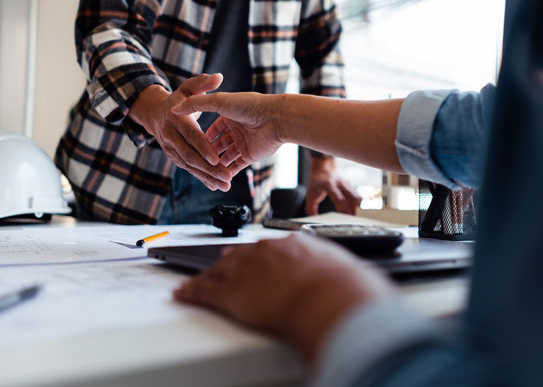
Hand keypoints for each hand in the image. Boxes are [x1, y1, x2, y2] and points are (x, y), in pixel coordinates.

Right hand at [129, 74, 232, 189]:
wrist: (154, 113)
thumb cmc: (178, 99)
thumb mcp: (188, 88)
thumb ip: (202, 84)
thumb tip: (218, 77)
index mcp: (176, 118)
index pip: (192, 135)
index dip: (204, 147)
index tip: (216, 158)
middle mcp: (171, 136)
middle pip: (190, 156)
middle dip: (208, 168)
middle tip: (225, 177)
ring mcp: (171, 149)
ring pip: (190, 166)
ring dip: (207, 176)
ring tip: (224, 185)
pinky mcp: (175, 157)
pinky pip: (189, 169)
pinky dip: (202, 178)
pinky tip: (214, 185)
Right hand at [171, 92, 283, 176]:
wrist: (275, 118)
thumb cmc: (249, 106)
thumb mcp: (219, 101)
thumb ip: (197, 103)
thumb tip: (175, 109)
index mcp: (230, 115)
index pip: (212, 128)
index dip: (201, 136)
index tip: (188, 143)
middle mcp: (237, 129)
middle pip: (218, 144)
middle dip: (207, 153)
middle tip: (193, 161)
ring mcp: (244, 143)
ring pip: (226, 156)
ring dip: (215, 164)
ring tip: (202, 171)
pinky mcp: (250, 155)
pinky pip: (236, 166)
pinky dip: (226, 172)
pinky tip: (215, 177)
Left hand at [173, 233, 392, 361]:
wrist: (328, 297)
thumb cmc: (344, 287)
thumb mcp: (348, 271)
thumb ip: (344, 272)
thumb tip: (361, 282)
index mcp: (293, 244)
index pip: (271, 248)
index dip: (262, 256)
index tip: (261, 259)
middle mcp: (265, 252)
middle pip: (241, 255)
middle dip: (231, 261)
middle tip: (224, 264)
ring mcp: (246, 270)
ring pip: (218, 272)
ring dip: (206, 276)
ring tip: (196, 279)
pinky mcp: (231, 294)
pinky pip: (203, 291)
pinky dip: (190, 292)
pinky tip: (181, 293)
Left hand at [306, 157, 360, 214]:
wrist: (323, 166)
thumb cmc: (317, 181)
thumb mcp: (310, 194)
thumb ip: (311, 208)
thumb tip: (314, 219)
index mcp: (329, 185)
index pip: (338, 197)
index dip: (342, 208)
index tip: (342, 217)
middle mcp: (340, 183)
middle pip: (351, 197)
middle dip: (353, 209)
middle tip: (352, 220)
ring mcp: (346, 184)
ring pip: (355, 196)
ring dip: (356, 208)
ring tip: (354, 218)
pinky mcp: (350, 186)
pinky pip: (356, 196)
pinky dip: (356, 204)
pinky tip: (355, 211)